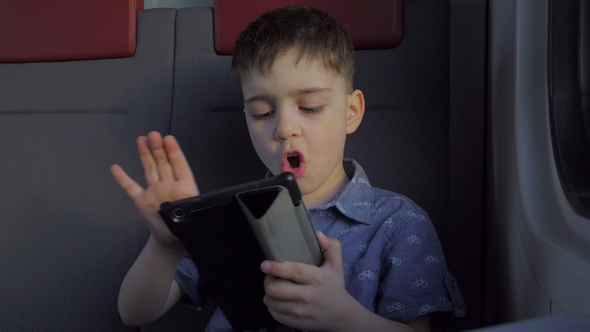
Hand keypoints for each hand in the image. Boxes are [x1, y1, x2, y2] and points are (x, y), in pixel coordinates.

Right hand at [111, 132, 198, 248]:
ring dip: (146, 154)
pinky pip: (131, 188)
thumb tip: (184, 200)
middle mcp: (168, 185)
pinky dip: (123, 178)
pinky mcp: (141, 201)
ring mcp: (154, 191)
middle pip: (163, 163)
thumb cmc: (186, 227)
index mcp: (184, 187)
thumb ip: (188, 206)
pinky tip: (115, 168)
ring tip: (142, 139)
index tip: (168, 139)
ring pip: (150, 169)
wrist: (172, 241)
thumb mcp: (193, 216)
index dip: (174, 151)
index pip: (179, 165)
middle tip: (153, 135)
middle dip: (158, 148)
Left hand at [261, 231, 354, 330]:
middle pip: (275, 289)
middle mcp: (308, 296)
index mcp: (317, 279)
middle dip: (269, 281)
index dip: (277, 268)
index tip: (265, 265)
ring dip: (269, 293)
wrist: (341, 316)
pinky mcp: (295, 323)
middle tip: (273, 277)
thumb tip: (318, 234)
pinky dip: (273, 305)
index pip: (294, 272)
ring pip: (271, 301)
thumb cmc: (334, 286)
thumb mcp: (337, 265)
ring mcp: (300, 312)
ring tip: (277, 288)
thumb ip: (332, 246)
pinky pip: (273, 313)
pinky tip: (280, 300)